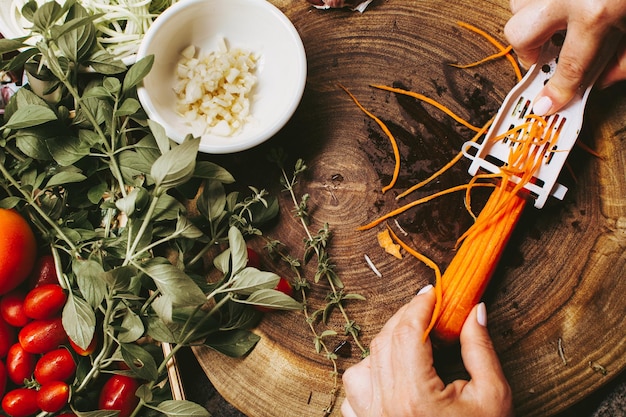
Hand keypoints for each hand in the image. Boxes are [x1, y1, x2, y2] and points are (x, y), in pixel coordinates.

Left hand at [340, 285, 513, 416]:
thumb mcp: (494, 397)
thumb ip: (481, 350)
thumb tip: (474, 311)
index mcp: (416, 397)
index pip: (408, 333)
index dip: (420, 306)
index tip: (433, 293)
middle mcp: (385, 407)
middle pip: (384, 342)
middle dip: (405, 318)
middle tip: (426, 309)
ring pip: (362, 364)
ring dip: (384, 347)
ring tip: (411, 346)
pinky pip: (354, 392)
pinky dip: (369, 376)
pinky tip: (393, 377)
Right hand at [504, 0, 625, 114]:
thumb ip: (622, 61)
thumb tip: (596, 82)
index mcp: (595, 12)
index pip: (568, 65)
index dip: (557, 91)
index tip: (546, 104)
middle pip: (522, 33)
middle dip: (528, 51)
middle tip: (547, 55)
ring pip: (518, 5)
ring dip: (532, 18)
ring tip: (556, 20)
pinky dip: (538, 1)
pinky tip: (561, 3)